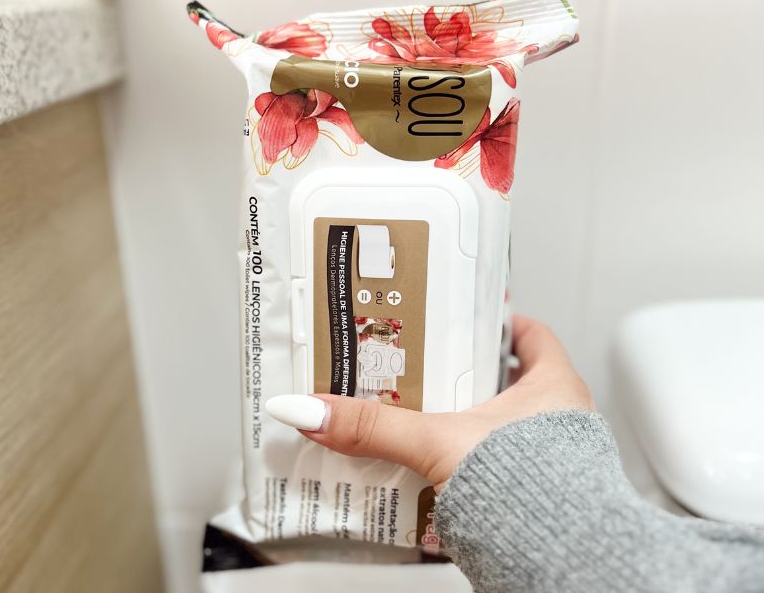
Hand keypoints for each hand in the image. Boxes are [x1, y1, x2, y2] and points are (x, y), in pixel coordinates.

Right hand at [268, 316, 593, 490]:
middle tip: (428, 370)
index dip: (499, 322)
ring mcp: (553, 458)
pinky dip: (470, 463)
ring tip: (426, 421)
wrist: (557, 558)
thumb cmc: (531, 492)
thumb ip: (376, 427)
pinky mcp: (537, 493)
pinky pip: (500, 465)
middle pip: (509, 380)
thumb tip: (316, 411)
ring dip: (468, 424)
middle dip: (468, 377)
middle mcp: (561, 419)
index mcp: (553, 387)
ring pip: (505, 426)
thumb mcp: (439, 442)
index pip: (530, 334)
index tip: (467, 318)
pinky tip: (439, 473)